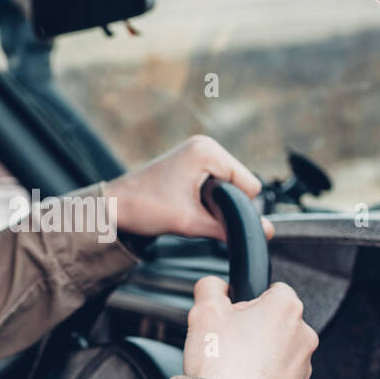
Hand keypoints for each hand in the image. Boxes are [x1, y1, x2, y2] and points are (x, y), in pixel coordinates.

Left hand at [105, 135, 274, 240]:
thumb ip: (229, 228)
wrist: (114, 206)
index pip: (248, 184)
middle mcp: (204, 145)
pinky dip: (209, 198)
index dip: (239, 208)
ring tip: (190, 209)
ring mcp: (197, 151)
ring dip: (217, 202)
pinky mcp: (191, 161)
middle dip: (227, 205)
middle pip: (240, 183)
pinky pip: (216, 182)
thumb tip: (265, 233)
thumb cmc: (144, 207)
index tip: (216, 220)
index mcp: (207, 151)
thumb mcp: (191, 223)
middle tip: (198, 215)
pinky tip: (189, 204)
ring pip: (229, 184)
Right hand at [182, 276, 317, 378]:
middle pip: (275, 324)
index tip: (232, 315)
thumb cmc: (221, 367)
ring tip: (231, 369)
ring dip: (259, 358)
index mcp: (285, 310)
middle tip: (227, 344)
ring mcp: (303, 370)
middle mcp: (302, 338)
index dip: (247, 301)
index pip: (272, 291)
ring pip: (278, 355)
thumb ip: (210, 287)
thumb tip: (214, 285)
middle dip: (253, 331)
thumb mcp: (203, 311)